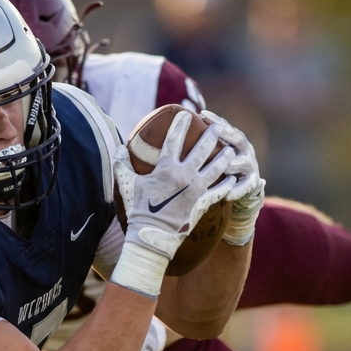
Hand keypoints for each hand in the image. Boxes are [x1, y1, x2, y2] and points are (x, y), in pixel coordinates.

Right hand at [110, 111, 238, 296]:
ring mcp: (195, 190)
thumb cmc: (138, 209)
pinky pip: (218, 191)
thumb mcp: (126, 185)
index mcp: (165, 169)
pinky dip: (226, 184)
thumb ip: (122, 165)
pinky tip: (232, 178)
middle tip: (217, 127)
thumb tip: (118, 148)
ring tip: (230, 150)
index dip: (180, 125)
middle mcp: (184, 176)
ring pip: (215, 169)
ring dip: (224, 158)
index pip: (174, 140)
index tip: (186, 114)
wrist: (151, 236)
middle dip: (211, 136)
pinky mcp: (202, 203)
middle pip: (202, 151)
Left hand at [199, 110, 263, 245]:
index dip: (215, 119)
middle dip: (227, 134)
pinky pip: (246, 186)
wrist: (242, 186)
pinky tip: (228, 195)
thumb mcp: (213, 153)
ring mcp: (249, 165)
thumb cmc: (219, 166)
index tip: (202, 114)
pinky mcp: (251, 182)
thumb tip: (175, 126)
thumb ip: (201, 143)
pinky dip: (238, 190)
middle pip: (238, 139)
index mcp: (232, 140)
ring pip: (243, 162)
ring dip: (234, 164)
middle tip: (216, 130)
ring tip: (226, 168)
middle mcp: (243, 149)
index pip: (224, 126)